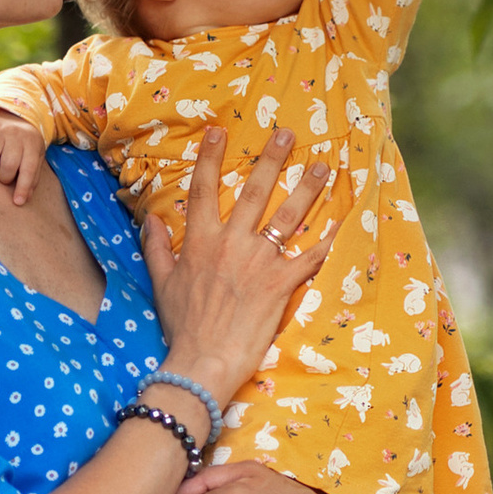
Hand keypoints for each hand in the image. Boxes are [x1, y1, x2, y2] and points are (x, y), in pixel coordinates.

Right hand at [0, 108, 48, 205]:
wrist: (11, 115)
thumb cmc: (23, 144)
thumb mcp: (33, 157)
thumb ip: (31, 177)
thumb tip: (23, 199)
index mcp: (32, 143)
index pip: (28, 169)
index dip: (23, 188)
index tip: (18, 201)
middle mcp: (15, 133)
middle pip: (8, 165)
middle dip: (4, 177)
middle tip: (3, 175)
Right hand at [140, 125, 336, 411]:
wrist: (203, 361)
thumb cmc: (182, 327)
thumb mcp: (162, 284)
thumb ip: (156, 248)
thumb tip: (150, 221)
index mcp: (200, 242)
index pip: (204, 190)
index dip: (210, 158)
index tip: (218, 131)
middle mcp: (231, 244)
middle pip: (254, 192)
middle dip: (271, 160)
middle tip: (287, 135)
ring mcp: (258, 262)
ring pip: (287, 216)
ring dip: (307, 189)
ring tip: (322, 166)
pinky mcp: (280, 284)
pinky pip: (309, 258)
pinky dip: (327, 241)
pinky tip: (342, 224)